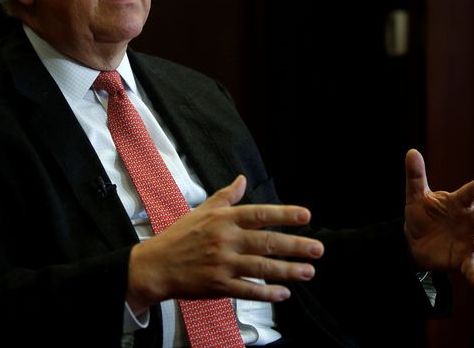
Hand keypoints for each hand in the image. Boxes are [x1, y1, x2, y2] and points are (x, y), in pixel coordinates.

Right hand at [127, 175, 323, 312]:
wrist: (155, 265)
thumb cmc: (179, 237)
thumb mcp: (202, 211)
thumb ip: (225, 196)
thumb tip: (242, 180)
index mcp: (223, 219)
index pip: (259, 214)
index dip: (284, 215)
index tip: (306, 216)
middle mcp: (225, 239)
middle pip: (266, 241)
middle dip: (295, 246)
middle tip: (317, 249)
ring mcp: (222, 264)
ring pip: (261, 267)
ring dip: (287, 270)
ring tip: (308, 272)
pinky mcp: (218, 285)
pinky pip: (247, 290)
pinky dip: (266, 293)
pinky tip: (283, 293)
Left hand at [403, 149, 473, 287]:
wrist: (415, 240)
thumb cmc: (423, 214)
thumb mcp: (416, 196)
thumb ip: (416, 176)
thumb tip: (411, 152)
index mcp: (459, 203)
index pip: (470, 193)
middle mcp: (469, 221)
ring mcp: (469, 241)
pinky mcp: (463, 260)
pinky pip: (472, 267)